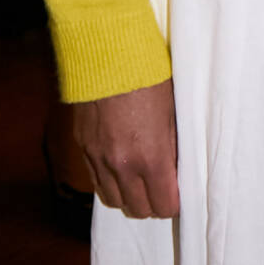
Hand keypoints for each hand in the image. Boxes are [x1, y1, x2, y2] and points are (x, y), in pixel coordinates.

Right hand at [73, 78, 178, 218]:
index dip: (174, 202)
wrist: (109, 54)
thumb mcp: (174, 111)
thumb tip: (178, 172)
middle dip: (153, 204)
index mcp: (151, 156)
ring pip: (114, 202)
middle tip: (163, 189)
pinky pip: (97, 182)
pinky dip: (111, 184)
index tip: (179, 192)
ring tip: (142, 183)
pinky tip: (122, 172)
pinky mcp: (83, 148)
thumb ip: (174, 147)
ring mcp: (99, 158)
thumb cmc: (149, 77)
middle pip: (138, 210)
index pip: (163, 205)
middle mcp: (122, 165)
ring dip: (130, 198)